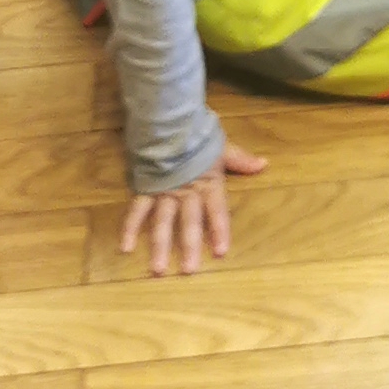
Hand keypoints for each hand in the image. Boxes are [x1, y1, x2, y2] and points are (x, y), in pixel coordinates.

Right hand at [120, 138, 265, 277]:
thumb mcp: (221, 147)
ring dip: (159, 244)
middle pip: (188, 220)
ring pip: (162, 220)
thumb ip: (240, 160)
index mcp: (207, 181)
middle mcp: (186, 190)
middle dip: (189, 245)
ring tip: (158, 269)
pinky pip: (136, 209)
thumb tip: (264, 164)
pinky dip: (129, 227)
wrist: (168, 118)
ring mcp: (164, 191)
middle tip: (189, 270)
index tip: (220, 251)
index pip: (216, 209)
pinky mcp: (145, 188)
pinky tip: (125, 247)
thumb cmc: (197, 135)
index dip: (218, 229)